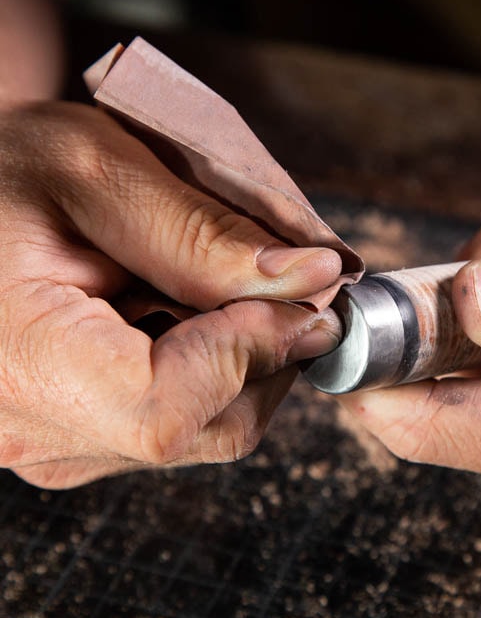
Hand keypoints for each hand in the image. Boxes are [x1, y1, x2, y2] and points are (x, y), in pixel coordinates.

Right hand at [0, 101, 341, 487]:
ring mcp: (57, 446)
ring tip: (208, 290)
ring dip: (243, 360)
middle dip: (268, 354)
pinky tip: (181, 316)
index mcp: (21, 366)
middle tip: (276, 284)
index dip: (251, 353)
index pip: (170, 410)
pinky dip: (213, 371)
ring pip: (208, 430)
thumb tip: (314, 281)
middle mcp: (33, 432)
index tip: (295, 294)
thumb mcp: (98, 171)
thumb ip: (208, 235)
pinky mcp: (79, 440)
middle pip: (210, 430)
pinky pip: (184, 423)